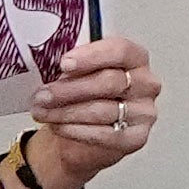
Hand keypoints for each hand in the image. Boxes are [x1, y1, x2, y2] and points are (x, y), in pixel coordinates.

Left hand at [9, 36, 163, 188]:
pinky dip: (75, 130)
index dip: (91, 56)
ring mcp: (143, 112)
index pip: (121, 50)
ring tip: (42, 111)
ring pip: (102, 110)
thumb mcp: (78, 75)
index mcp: (135, 59)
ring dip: (66, 111)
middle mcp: (146, 84)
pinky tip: (58, 126)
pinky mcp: (136, 138)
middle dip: (69, 89)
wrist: (80, 137)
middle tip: (43, 94)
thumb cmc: (82, 98)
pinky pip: (104, 135)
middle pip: (109, 82)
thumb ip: (73, 66)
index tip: (64, 64)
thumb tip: (51, 63)